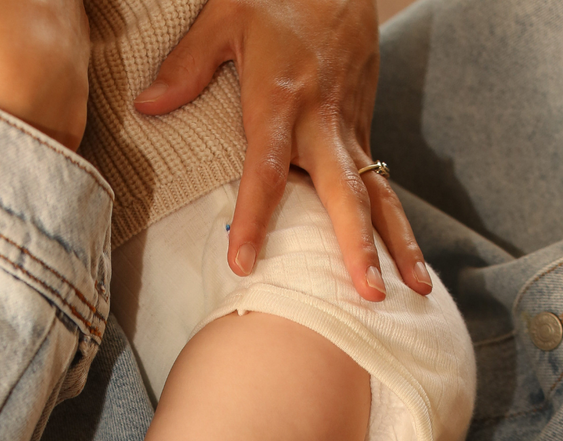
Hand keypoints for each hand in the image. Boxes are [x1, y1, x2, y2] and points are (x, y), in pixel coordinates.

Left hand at [135, 0, 431, 299]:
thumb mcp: (225, 17)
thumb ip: (187, 65)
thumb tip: (147, 106)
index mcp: (281, 101)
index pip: (266, 169)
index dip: (254, 217)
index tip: (243, 262)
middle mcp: (322, 125)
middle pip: (343, 193)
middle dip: (357, 245)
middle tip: (367, 291)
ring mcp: (350, 135)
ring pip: (378, 197)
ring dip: (398, 246)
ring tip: (416, 291)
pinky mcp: (364, 138)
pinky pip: (383, 191)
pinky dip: (401, 230)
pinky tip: (413, 270)